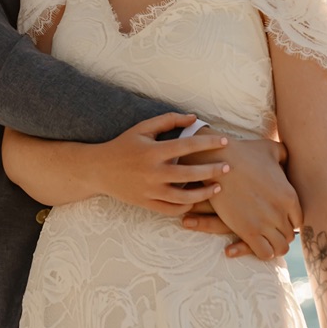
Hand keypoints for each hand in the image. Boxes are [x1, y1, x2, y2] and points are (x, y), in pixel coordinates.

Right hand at [93, 113, 232, 215]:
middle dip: (211, 171)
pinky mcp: (146, 204)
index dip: (208, 143)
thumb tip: (194, 118)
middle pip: (189, 174)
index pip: (187, 146)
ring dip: (203, 193)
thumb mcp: (143, 128)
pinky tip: (196, 199)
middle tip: (228, 168)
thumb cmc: (123, 145)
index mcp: (152, 151)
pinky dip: (186, 206)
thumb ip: (169, 120)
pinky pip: (171, 209)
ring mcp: (149, 191)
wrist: (98, 170)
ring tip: (217, 187)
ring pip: (183, 197)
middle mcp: (152, 173)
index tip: (225, 141)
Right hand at [179, 137, 301, 259]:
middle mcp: (280, 212)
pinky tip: (254, 244)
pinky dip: (262, 252)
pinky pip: (264, 253)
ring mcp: (265, 223)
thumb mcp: (270, 149)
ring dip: (273, 246)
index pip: (298, 221)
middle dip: (280, 234)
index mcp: (289, 196)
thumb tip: (287, 156)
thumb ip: (284, 155)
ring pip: (280, 248)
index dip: (288, 222)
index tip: (277, 220)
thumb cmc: (242, 152)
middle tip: (268, 231)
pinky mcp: (248, 231)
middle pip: (289, 235)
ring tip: (263, 240)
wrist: (218, 161)